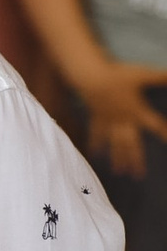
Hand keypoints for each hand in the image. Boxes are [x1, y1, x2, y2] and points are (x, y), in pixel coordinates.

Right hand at [79, 61, 166, 176]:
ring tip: (120, 172)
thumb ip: (162, 77)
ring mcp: (109, 122)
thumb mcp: (142, 74)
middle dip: (135, 160)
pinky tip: (96, 155)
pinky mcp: (98, 119)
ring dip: (117, 158)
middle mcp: (124, 121)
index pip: (156, 126)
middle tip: (138, 175)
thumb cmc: (118, 75)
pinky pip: (97, 135)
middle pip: (131, 144)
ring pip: (114, 143)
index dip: (165, 134)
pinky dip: (96, 145)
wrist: (92, 76)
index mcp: (137, 111)